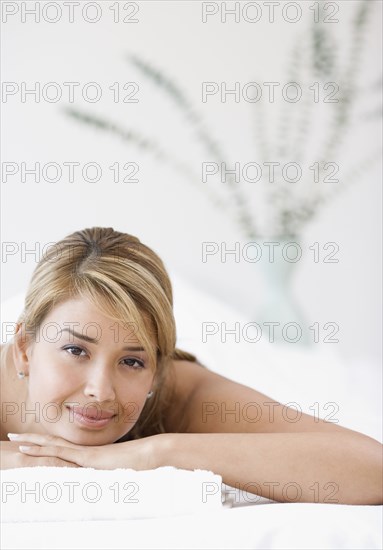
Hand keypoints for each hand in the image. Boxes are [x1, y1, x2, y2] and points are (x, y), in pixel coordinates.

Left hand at [7, 432, 164, 469]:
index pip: (61, 448)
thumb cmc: (138, 466)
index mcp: (88, 455)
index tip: (29, 441)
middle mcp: (83, 451)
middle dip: (32, 439)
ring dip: (33, 443)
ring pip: (53, 446)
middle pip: (52, 443)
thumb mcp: (117, 473)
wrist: (149, 456)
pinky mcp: (86, 458)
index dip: (44, 444)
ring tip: (16, 439)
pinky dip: (44, 451)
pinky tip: (30, 450)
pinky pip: (61, 454)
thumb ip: (108, 476)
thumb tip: (104, 482)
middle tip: (13, 435)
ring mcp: (84, 453)